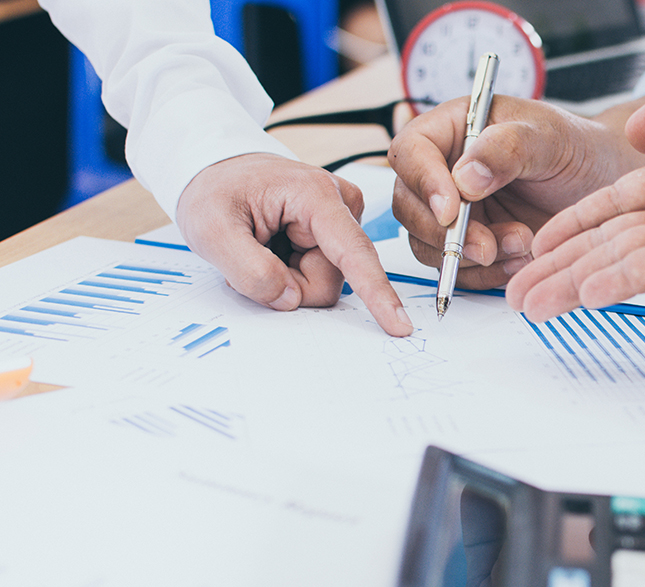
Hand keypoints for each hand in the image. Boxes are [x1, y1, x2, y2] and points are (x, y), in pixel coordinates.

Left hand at [175, 153, 412, 335]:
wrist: (217, 169)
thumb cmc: (215, 189)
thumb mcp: (210, 229)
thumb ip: (249, 270)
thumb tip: (289, 300)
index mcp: (314, 195)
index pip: (353, 252)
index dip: (376, 292)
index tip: (399, 324)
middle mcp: (339, 204)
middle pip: (330, 279)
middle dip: (289, 284)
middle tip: (252, 255)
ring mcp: (340, 219)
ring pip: (324, 281)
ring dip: (287, 277)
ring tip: (261, 245)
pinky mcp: (336, 233)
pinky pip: (320, 274)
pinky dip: (290, 271)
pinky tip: (273, 246)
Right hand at [389, 95, 644, 289]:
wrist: (602, 186)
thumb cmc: (575, 149)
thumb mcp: (549, 138)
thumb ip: (507, 149)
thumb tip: (464, 177)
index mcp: (453, 129)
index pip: (411, 151)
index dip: (423, 182)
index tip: (452, 211)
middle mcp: (443, 170)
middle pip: (409, 205)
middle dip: (445, 234)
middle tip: (487, 246)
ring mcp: (454, 212)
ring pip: (427, 243)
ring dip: (469, 257)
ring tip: (522, 243)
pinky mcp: (469, 245)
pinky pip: (456, 269)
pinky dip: (485, 274)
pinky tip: (520, 261)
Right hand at [506, 36, 644, 320]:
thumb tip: (636, 133)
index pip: (615, 205)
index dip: (574, 225)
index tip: (539, 245)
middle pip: (609, 242)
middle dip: (559, 266)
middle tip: (519, 293)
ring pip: (623, 260)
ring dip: (574, 282)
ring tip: (530, 304)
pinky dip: (618, 279)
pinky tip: (583, 294)